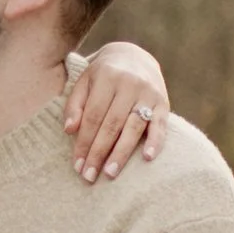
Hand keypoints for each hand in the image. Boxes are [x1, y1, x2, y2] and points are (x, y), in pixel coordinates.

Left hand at [64, 44, 170, 182]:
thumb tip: (69, 131)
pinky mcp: (164, 103)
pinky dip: (155, 142)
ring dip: (121, 153)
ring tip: (110, 173)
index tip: (77, 165)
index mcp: (107, 78)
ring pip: (133, 127)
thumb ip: (74, 104)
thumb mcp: (84, 82)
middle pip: (111, 125)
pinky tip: (147, 158)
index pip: (93, 116)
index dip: (84, 142)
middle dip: (99, 152)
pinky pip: (160, 125)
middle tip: (89, 176)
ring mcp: (148, 94)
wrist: (134, 55)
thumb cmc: (103, 75)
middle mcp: (129, 84)